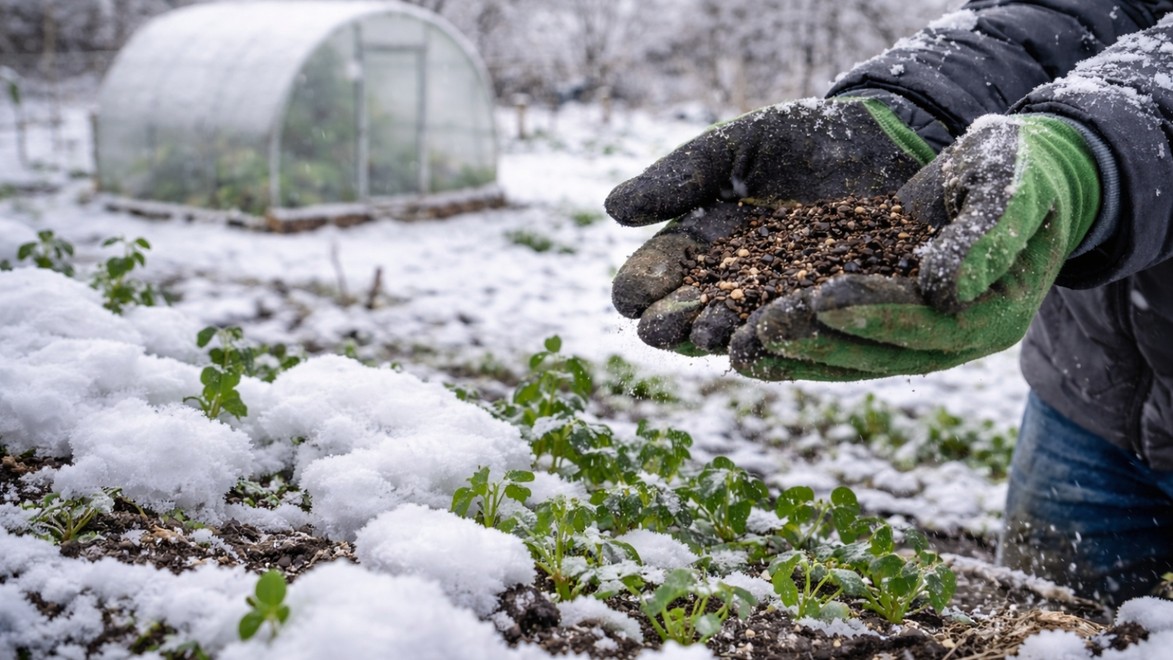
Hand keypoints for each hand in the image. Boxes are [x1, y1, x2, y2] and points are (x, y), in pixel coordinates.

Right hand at [606, 98, 935, 353]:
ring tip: (707, 334)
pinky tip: (767, 337)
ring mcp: (778, 299)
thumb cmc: (802, 137)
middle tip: (659, 328)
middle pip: (687, 312)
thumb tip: (611, 208)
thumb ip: (680, 177)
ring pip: (737, 328)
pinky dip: (780, 336)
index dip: (638, 286)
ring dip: (718, 336)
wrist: (887, 140)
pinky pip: (798, 330)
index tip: (628, 297)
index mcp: (699, 242)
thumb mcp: (734, 147)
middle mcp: (731, 280)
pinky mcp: (826, 310)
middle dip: (671, 323)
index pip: (656, 273)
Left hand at [731, 115, 1101, 380]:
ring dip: (792, 354)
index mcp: (993, 315)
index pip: (925, 321)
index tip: (822, 300)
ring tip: (738, 348)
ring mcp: (915, 339)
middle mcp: (952, 341)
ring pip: (847, 356)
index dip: (873, 312)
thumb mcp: (1011, 189)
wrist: (1017, 173)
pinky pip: (833, 339)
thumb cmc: (1022, 171)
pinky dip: (792, 342)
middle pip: (876, 350)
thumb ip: (985, 237)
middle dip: (816, 340)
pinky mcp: (883, 322)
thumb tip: (944, 292)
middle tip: (760, 329)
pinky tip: (743, 336)